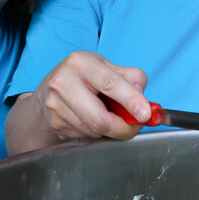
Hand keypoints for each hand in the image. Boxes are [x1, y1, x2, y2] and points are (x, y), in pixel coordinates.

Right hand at [33, 51, 149, 140]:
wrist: (52, 88)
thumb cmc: (86, 76)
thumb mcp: (109, 67)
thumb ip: (132, 79)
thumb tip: (143, 101)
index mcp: (80, 63)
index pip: (110, 84)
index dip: (130, 100)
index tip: (145, 114)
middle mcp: (63, 82)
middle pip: (99, 118)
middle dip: (123, 128)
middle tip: (135, 126)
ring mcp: (56, 105)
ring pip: (94, 131)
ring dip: (109, 130)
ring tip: (109, 115)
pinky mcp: (55, 123)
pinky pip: (85, 136)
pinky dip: (97, 133)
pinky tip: (94, 119)